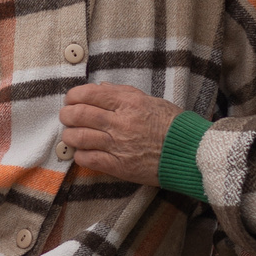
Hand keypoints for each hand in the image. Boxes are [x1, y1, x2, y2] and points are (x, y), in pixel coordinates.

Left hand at [60, 82, 180, 184]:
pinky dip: (80, 155)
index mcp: (129, 103)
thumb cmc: (173, 125)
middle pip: (79, 115)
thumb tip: (100, 88)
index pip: (90, 94)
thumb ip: (123, 93)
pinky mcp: (119, 166)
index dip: (74, 96)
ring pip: (79, 137)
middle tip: (67, 116)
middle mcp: (120, 122)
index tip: (71, 99)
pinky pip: (89, 159)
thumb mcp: (151, 100)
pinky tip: (83, 153)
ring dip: (70, 135)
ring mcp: (118, 145)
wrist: (189, 152)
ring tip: (71, 135)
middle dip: (67, 114)